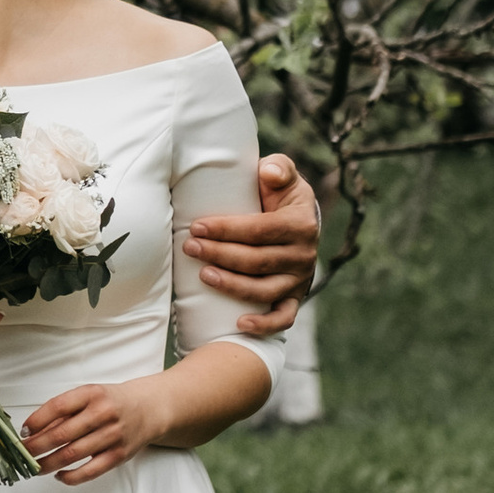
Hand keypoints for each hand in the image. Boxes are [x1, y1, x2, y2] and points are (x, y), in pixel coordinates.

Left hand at [20, 376, 164, 484]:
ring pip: (72, 454)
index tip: (23, 431)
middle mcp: (102, 413)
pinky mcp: (118, 455)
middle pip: (61, 434)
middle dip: (36, 446)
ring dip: (48, 463)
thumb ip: (65, 411)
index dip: (37, 420)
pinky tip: (59, 476)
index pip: (58, 406)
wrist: (149, 409)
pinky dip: (71, 477)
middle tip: (21, 453)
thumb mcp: (89, 396)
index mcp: (91, 394)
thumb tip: (35, 431)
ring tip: (34, 467)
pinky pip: (90, 471)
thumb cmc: (113, 402)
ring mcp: (112, 435)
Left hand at [185, 151, 320, 337]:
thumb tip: (268, 173)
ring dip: (232, 286)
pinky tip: (239, 324)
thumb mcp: (283, 174)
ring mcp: (300, 279)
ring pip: (265, 290)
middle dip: (219, 254)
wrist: (301, 220)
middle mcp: (304, 254)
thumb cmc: (280, 194)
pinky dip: (264, 325)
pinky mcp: (295, 298)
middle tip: (189, 248)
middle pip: (257, 260)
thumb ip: (278, 167)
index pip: (259, 230)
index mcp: (300, 223)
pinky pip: (283, 317)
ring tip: (203, 275)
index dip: (226, 230)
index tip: (196, 227)